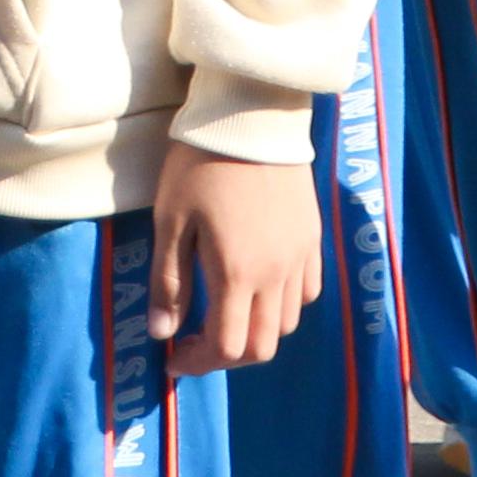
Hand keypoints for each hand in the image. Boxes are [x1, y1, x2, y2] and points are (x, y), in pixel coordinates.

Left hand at [148, 141, 321, 380]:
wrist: (251, 113)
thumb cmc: (200, 163)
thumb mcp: (170, 221)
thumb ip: (168, 282)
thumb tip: (162, 334)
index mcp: (237, 273)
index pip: (227, 348)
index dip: (198, 363)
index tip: (174, 357)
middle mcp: (276, 274)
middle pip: (263, 347)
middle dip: (227, 356)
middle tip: (198, 342)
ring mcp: (301, 256)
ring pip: (289, 322)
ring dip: (256, 331)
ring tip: (227, 312)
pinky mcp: (314, 237)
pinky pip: (308, 291)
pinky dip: (285, 305)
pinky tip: (260, 287)